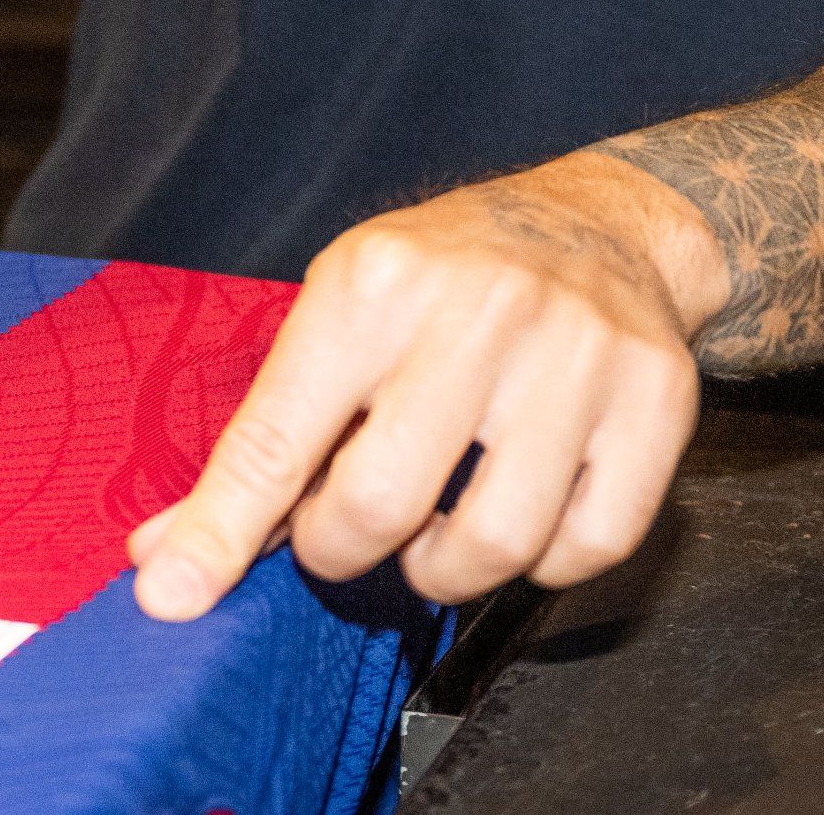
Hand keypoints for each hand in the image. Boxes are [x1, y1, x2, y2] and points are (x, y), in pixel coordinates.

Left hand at [128, 156, 717, 620]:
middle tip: (348, 532)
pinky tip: (521, 511)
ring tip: (436, 527)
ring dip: (444, 570)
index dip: (221, 531)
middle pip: (381, 505)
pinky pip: (584, 550)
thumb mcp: (337, 317)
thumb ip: (261, 442)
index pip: (276, 437)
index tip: (174, 597)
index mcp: (374, 284)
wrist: (601, 225)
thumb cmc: (444, 282)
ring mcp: (578, 356)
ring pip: (492, 546)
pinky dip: (542, 565)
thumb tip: (165, 561)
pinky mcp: (657, 402)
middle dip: (343, 550)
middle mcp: (478, 310)